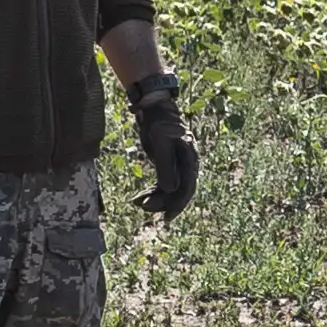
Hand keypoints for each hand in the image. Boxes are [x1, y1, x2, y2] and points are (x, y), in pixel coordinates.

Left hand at [129, 73, 200, 220]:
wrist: (155, 110)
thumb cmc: (160, 123)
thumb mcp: (161, 143)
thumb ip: (167, 167)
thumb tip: (172, 190)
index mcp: (190, 160)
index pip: (187, 187)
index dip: (178, 204)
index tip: (166, 216)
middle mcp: (187, 165)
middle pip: (179, 191)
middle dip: (162, 202)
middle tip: (144, 207)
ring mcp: (178, 165)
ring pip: (170, 189)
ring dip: (155, 197)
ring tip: (137, 202)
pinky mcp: (168, 165)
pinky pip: (163, 184)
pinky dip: (152, 191)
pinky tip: (139, 197)